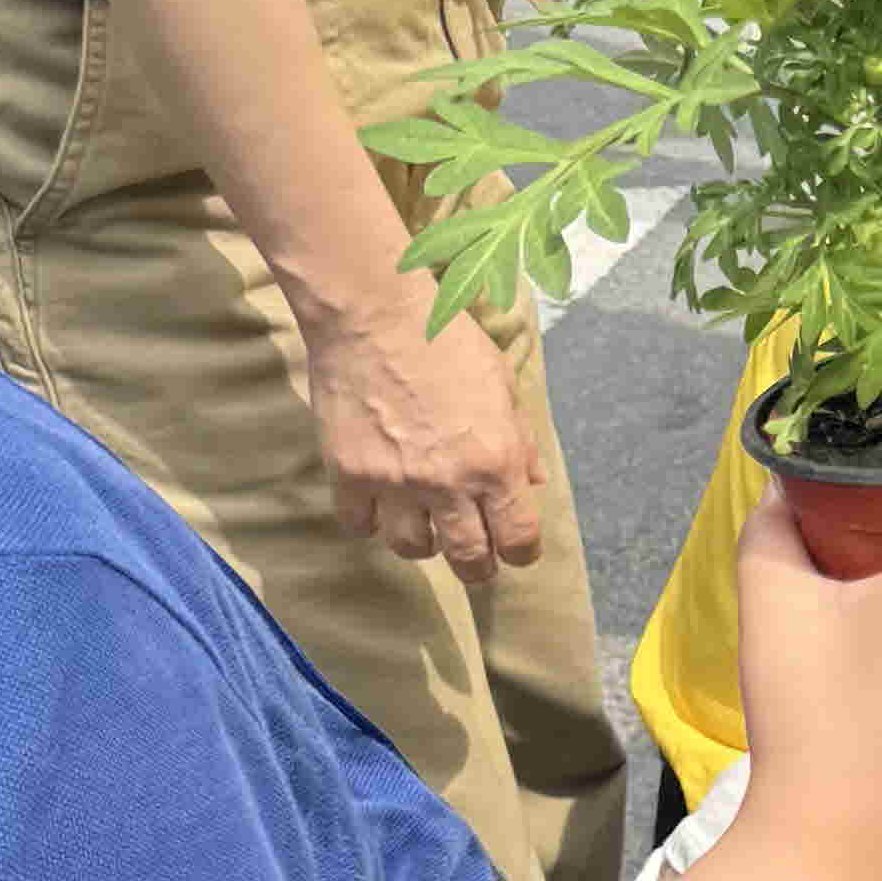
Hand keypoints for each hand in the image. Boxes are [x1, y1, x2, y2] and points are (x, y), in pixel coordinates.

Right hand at [299, 290, 543, 580]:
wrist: (373, 314)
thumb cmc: (446, 341)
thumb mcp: (502, 385)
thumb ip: (520, 440)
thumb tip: (532, 481)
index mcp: (495, 461)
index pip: (518, 539)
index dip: (522, 552)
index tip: (517, 550)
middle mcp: (449, 482)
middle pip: (468, 559)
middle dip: (477, 566)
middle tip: (475, 558)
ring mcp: (395, 482)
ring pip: (412, 548)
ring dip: (424, 543)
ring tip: (425, 524)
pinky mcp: (349, 474)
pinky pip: (360, 525)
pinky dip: (371, 521)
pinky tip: (379, 503)